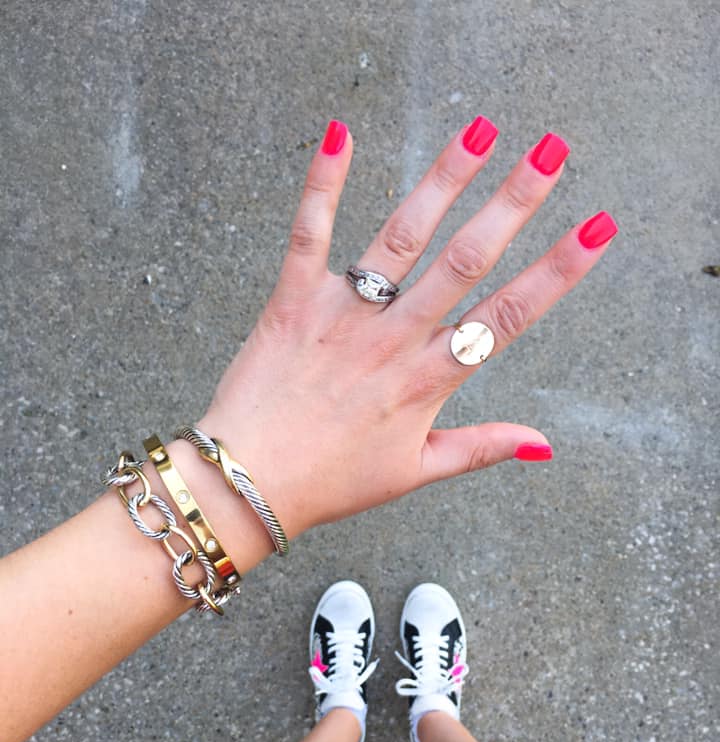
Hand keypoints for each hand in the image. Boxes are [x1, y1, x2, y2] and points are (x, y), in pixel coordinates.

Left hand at [200, 118, 616, 536]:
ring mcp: (342, 316)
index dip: (557, 272)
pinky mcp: (292, 301)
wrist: (248, 482)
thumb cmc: (331, 481)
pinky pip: (309, 233)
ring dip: (444, 180)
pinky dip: (323, 184)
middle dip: (513, 203)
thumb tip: (545, 444)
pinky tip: (340, 134)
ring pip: (402, 237)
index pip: (507, 317)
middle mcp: (392, 340)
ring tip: (480, 131)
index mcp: (427, 380)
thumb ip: (481, 448)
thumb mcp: (415, 472)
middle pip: (465, 261)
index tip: (595, 230)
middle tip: (550, 153)